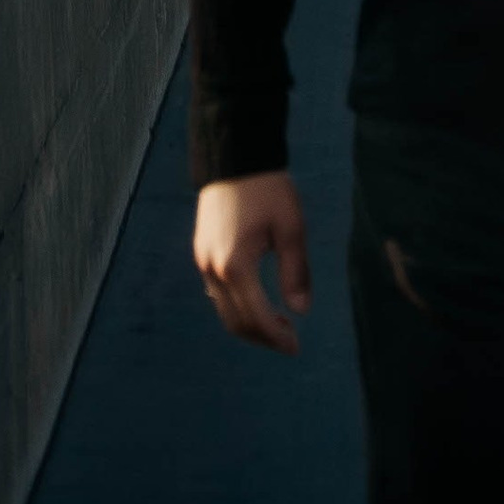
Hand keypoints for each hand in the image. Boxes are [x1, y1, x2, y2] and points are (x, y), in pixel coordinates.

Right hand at [195, 172, 310, 354]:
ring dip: (249, 323)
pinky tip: (256, 300)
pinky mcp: (202, 252)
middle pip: (236, 321)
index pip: (256, 317)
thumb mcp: (291, 228)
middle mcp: (213, 269)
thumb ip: (296, 272)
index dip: (276, 337)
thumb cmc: (268, 188)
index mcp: (236, 266)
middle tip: (288, 341)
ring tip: (277, 323)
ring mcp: (203, 261)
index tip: (295, 347)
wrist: (235, 156)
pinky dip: (236, 306)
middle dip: (262, 336)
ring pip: (224, 309)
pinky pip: (217, 293)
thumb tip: (301, 310)